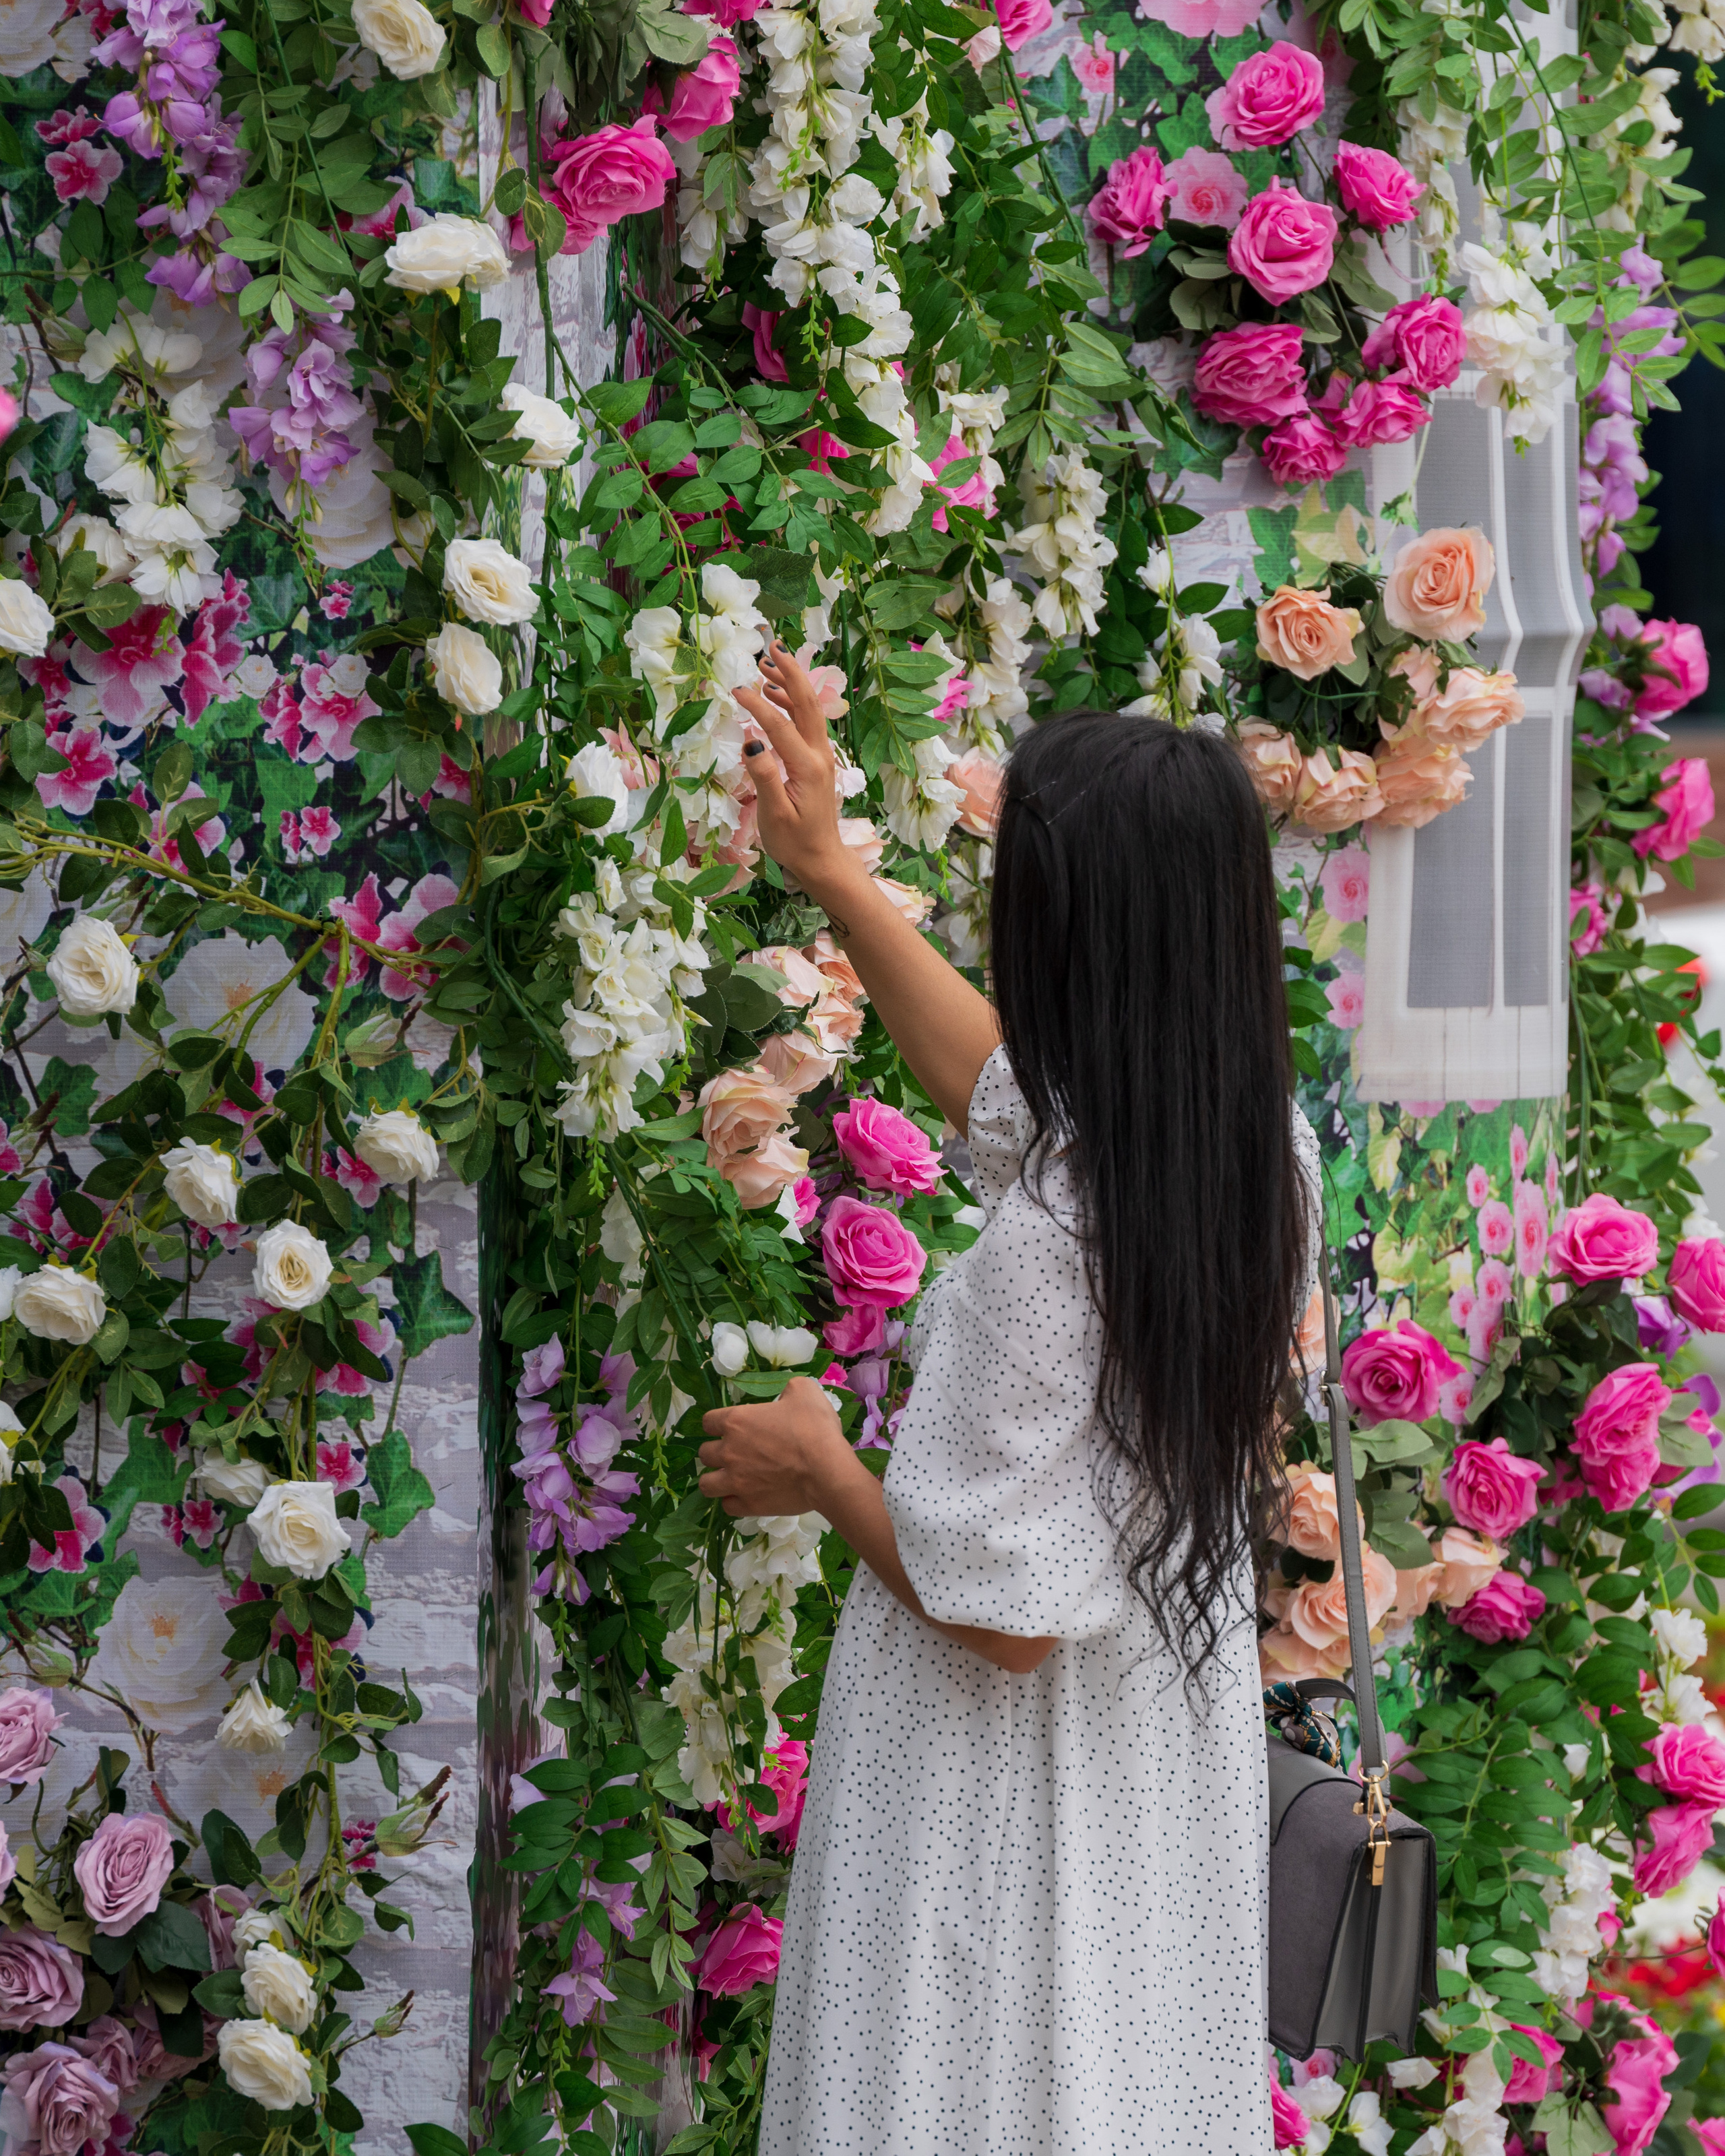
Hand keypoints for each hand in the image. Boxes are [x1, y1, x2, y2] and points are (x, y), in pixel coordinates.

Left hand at [699, 1375, 858, 1518]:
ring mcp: (736, 1482)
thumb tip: (785, 1396)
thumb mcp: (803, 1391)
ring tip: (732, 1478)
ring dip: (717, 1479)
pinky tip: (746, 1495)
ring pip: (706, 1484)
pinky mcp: (748, 1505)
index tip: (729, 1427)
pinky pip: (727, 1506)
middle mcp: (729, 1452)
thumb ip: (788, 1390)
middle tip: (735, 1453)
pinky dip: (734, 1501)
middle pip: (704, 1454)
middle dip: (717, 1452)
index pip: (708, 1421)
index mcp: (736, 1422)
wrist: (827, 1470)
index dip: (717, 1423)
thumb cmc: (814, 1428)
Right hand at [733, 641, 857, 904]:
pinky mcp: (817, 760)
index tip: (735, 689)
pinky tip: (776, 694)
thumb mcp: (774, 814)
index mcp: (808, 766)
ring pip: (809, 709)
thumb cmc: (794, 842)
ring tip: (768, 662)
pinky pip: (807, 722)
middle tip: (771, 645)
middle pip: (807, 703)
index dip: (757, 704)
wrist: (821, 859)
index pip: (779, 724)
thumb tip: (751, 740)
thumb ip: (764, 776)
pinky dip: (792, 702)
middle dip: (790, 671)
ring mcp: (821, 756)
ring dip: (791, 683)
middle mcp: (819, 755)